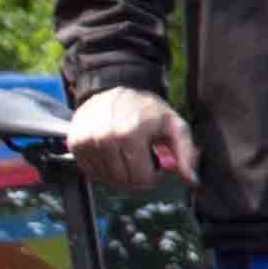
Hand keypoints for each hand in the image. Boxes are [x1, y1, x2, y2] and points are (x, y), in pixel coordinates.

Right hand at [69, 85, 198, 194]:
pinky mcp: (75, 142)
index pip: (141, 178)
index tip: (157, 167)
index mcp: (132, 133)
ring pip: (105, 179)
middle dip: (137, 178)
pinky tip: (113, 157)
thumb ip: (185, 154)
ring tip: (128, 157)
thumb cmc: (149, 110)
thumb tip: (193, 181)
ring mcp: (88, 140)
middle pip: (123, 180)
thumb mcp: (174, 126)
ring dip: (120, 175)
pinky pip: (90, 172)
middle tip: (143, 162)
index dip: (153, 178)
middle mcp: (106, 137)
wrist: (117, 87)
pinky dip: (103, 171)